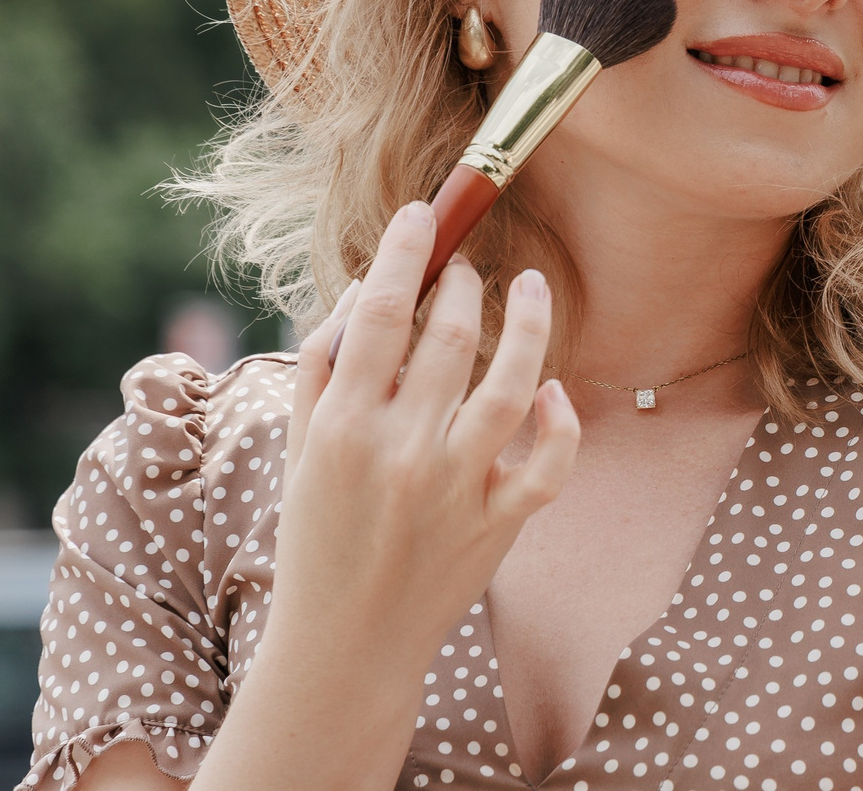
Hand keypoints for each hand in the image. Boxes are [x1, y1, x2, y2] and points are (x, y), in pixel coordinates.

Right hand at [271, 202, 580, 676]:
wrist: (345, 646)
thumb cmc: (317, 536)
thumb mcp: (301, 450)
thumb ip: (326, 367)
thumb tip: (364, 289)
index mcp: (344, 429)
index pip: (381, 315)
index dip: (406, 253)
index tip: (422, 216)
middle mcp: (402, 454)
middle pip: (452, 338)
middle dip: (465, 284)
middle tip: (466, 267)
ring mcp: (457, 491)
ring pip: (512, 385)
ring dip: (529, 324)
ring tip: (531, 285)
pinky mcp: (499, 525)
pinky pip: (550, 462)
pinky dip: (561, 421)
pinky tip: (550, 387)